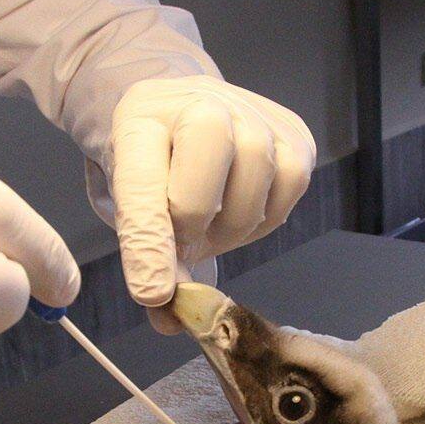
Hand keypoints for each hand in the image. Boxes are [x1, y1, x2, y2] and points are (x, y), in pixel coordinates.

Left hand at [105, 75, 314, 331]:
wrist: (183, 112)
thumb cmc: (155, 164)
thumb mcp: (130, 201)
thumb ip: (145, 258)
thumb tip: (171, 320)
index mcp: (139, 120)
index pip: (141, 190)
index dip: (148, 248)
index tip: (153, 293)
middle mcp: (199, 103)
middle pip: (200, 199)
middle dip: (189, 236)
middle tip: (181, 238)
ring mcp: (253, 113)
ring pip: (250, 200)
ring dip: (228, 232)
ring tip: (209, 223)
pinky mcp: (294, 133)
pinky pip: (290, 192)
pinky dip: (264, 218)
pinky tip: (240, 208)